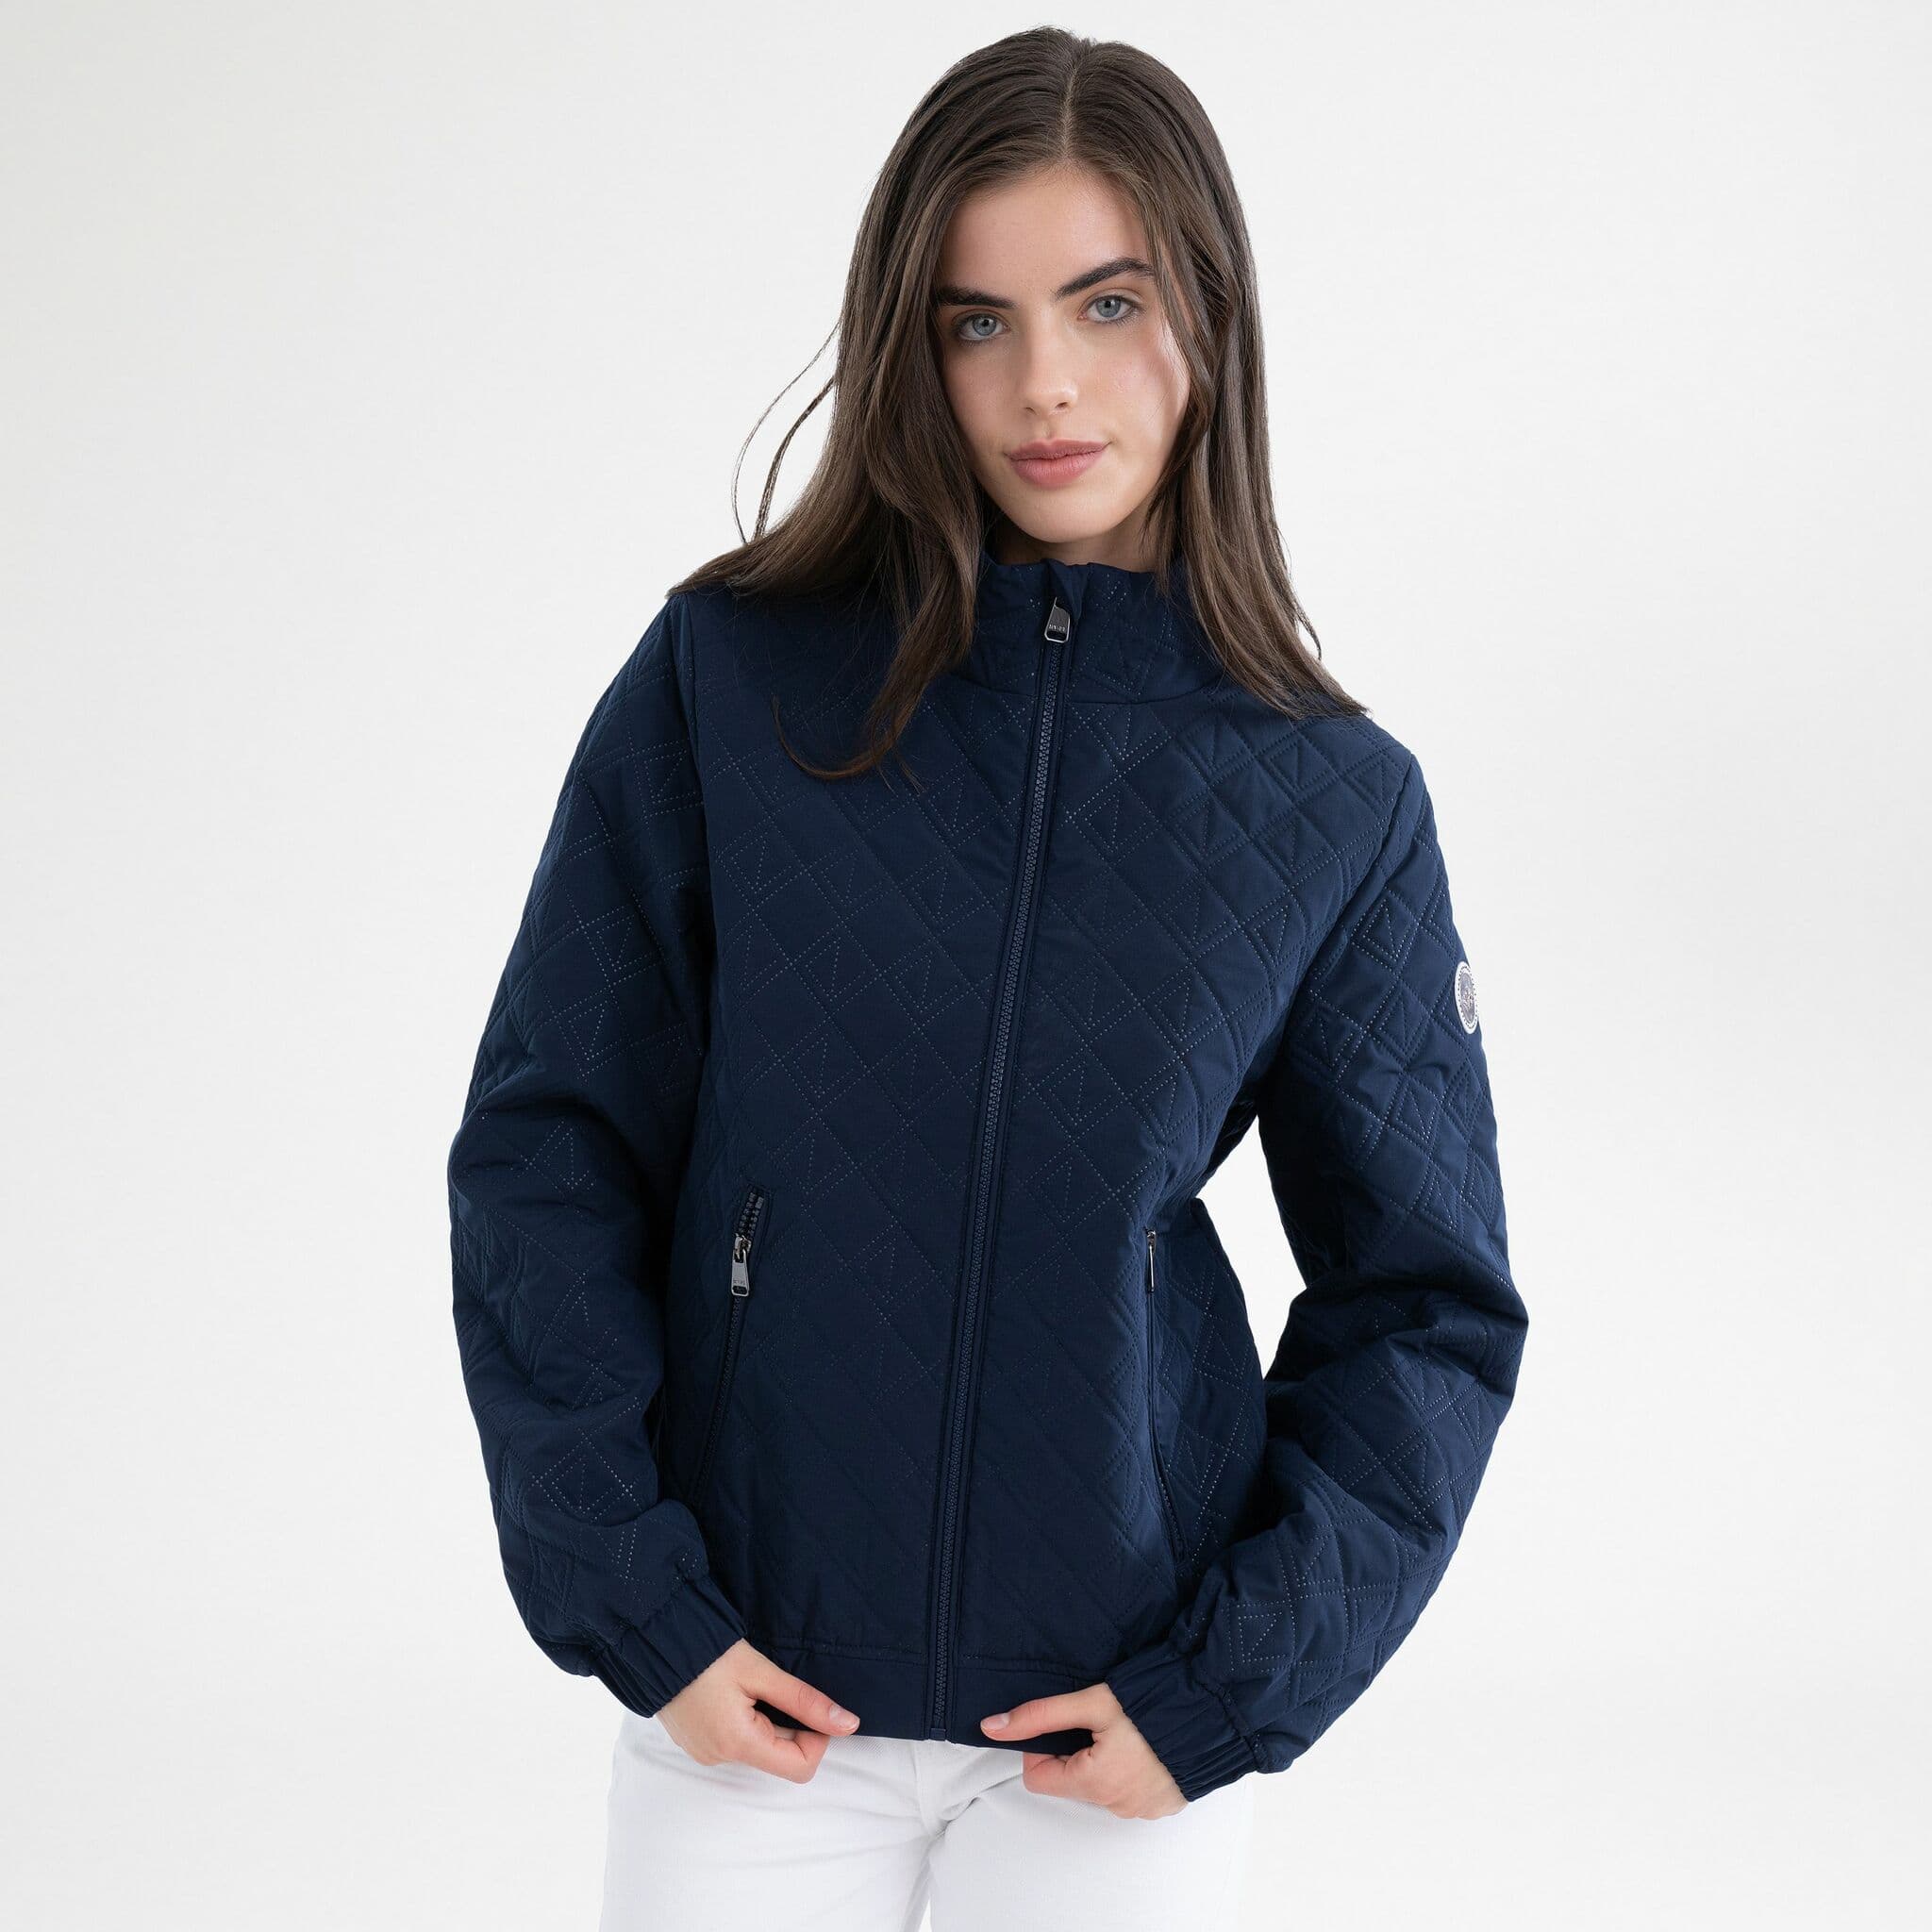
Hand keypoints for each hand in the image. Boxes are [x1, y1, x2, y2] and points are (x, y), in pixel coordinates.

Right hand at [655, 1639, 860, 1780]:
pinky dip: (745, 1722)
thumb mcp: (761, 1672)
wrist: (655, 1643)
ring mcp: (705, 1754)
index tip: (805, 1704)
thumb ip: (805, 1701)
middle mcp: (720, 1759)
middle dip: (789, 1725)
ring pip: (758, 1748)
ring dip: (766, 1721)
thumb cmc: (707, 1653)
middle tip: (773, 1687)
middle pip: (779, 1757)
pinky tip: (732, 1693)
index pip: (801, 1768)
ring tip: (747, 1686)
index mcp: (739, 1744)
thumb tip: (848, 1725)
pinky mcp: (696, 1744)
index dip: (816, 1738)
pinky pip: (735, 1742)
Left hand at [981, 1683, 1186, 1816]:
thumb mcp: (1091, 1702)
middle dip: (1075, 1753)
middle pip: (1070, 1782)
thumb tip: (990, 1727)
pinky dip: (1128, 1773)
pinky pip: (1129, 1793)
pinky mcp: (1162, 1807)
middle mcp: (1116, 1806)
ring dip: (1102, 1763)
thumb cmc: (1150, 1704)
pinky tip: (1144, 1747)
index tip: (1065, 1725)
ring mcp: (1141, 1810)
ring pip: (1099, 1788)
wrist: (1211, 1711)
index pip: (1038, 1779)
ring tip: (1126, 1733)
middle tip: (1098, 1724)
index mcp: (1093, 1783)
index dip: (1043, 1750)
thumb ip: (1039, 1715)